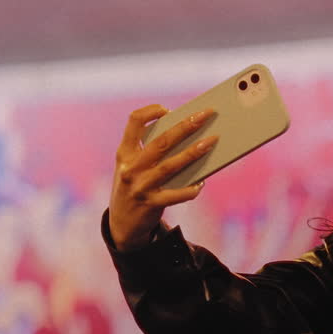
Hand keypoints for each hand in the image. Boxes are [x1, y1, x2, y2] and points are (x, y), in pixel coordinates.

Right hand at [109, 104, 217, 251]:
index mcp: (124, 153)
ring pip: (171, 165)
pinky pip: (177, 194)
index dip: (150, 112)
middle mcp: (130, 168)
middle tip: (205, 115)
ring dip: (193, 152)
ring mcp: (140, 186)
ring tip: (211, 141)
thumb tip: (188, 137)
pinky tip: (202, 182)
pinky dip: (191, 188)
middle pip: (161, 142)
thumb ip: (150, 152)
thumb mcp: (133, 167)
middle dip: (185, 126)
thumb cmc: (135, 187)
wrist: (121, 224)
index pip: (134, 122)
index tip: (167, 110)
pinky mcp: (151, 204)